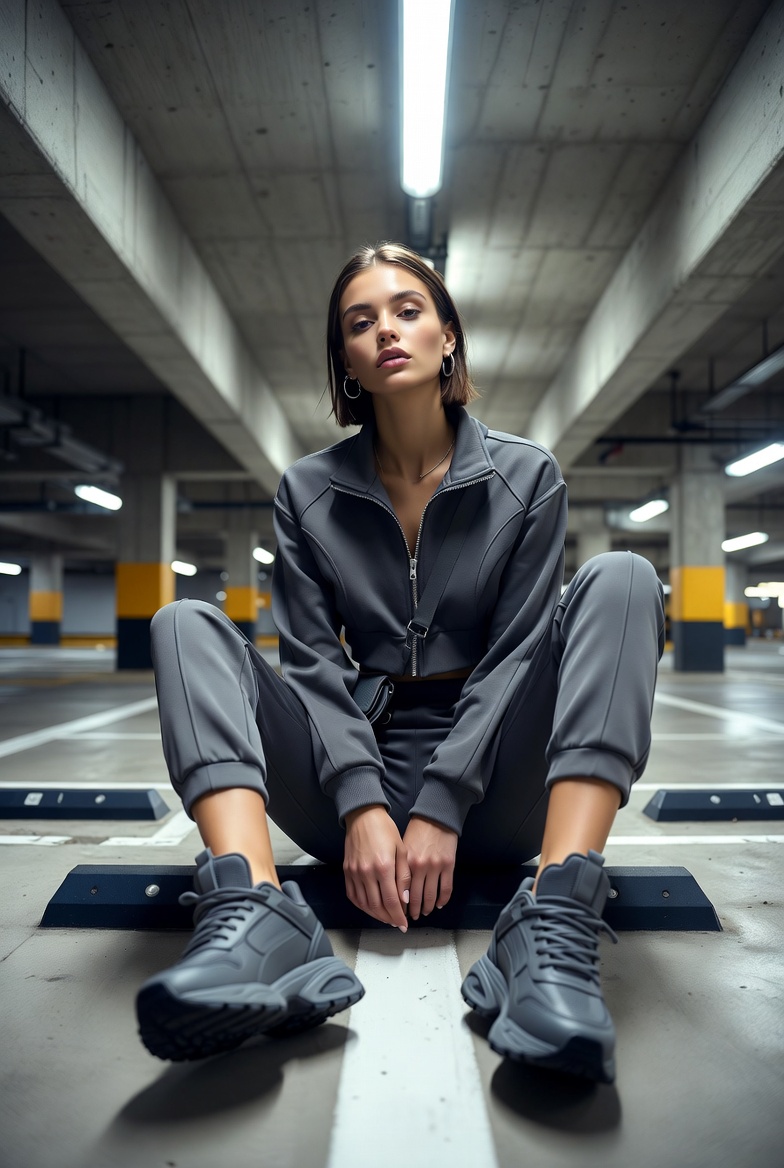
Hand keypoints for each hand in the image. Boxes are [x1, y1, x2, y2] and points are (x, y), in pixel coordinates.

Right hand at [343, 806, 410, 929]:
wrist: (363, 816)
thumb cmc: (385, 830)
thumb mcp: (401, 850)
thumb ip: (404, 876)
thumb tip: (405, 899)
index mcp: (383, 867)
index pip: (391, 901)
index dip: (398, 916)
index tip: (404, 925)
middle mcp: (366, 873)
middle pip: (376, 906)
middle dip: (388, 918)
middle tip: (396, 923)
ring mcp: (354, 873)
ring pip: (363, 904)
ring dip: (375, 915)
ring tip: (386, 918)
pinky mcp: (346, 871)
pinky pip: (353, 896)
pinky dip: (362, 906)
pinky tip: (370, 908)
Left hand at [402, 815, 457, 919]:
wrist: (436, 816)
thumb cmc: (417, 830)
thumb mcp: (402, 846)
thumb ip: (399, 867)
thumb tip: (397, 890)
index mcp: (406, 862)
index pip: (401, 891)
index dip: (399, 905)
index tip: (398, 911)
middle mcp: (420, 866)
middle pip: (415, 897)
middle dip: (412, 911)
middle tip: (410, 918)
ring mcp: (435, 867)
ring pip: (430, 896)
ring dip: (426, 908)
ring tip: (423, 912)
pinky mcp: (449, 865)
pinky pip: (446, 889)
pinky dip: (442, 900)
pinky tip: (438, 904)